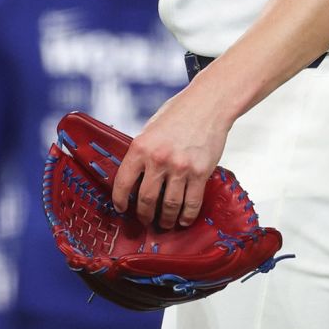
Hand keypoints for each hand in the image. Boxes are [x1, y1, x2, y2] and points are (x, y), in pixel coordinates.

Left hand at [111, 83, 232, 228]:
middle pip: (146, 199)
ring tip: (164, 224)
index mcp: (141, 147)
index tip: (121, 208)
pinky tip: (183, 220)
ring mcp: (181, 168)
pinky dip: (186, 216)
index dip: (120, 200)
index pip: (123, 182)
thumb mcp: (151, 129)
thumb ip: (143, 151)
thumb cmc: (178, 113)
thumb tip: (135, 175)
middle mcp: (159, 159)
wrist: (208, 104)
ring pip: (169, 205)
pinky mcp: (201, 173)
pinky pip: (192, 202)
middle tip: (145, 220)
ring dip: (165, 219)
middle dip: (144, 215)